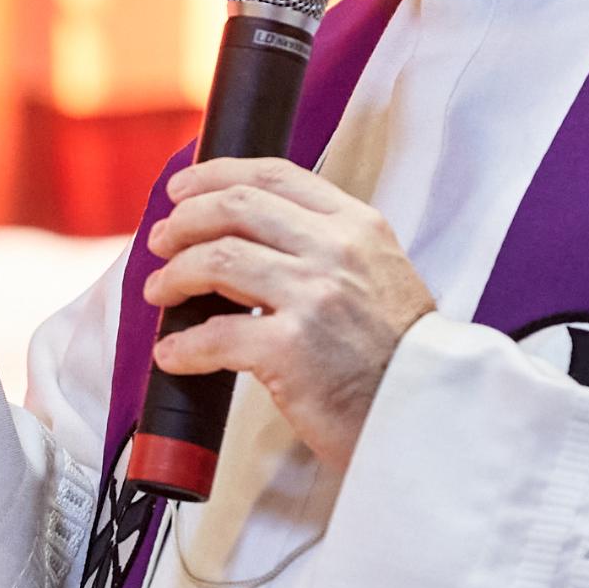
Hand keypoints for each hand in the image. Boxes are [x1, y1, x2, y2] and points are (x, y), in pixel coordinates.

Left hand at [143, 157, 435, 467]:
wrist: (427, 413)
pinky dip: (184, 345)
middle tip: (161, 241)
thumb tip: (251, 237)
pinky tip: (175, 354)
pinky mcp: (291, 349)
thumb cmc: (398, 354)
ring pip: (216, 259)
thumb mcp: (380, 273)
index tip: (184, 189)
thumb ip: (329, 245)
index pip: (273, 174)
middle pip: (235, 207)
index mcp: (356, 225)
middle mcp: (335, 250)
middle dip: (184, 221)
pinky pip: (215, 335)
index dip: (215, 175)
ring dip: (175, 275)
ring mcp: (314, 296)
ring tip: (161, 292)